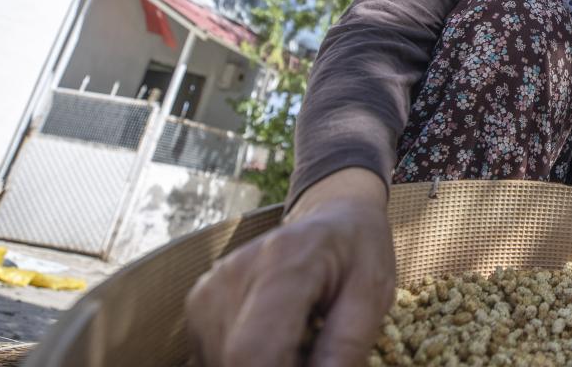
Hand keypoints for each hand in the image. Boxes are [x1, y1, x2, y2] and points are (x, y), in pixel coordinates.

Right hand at [186, 168, 394, 366]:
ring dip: (264, 365)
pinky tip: (278, 343)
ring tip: (300, 345)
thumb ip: (345, 347)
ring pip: (224, 364)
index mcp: (281, 265)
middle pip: (237, 362)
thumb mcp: (372, 296)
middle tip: (314, 354)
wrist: (333, 218)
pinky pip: (216, 357)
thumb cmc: (358, 254)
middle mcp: (231, 275)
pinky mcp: (198, 305)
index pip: (253, 353)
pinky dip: (248, 360)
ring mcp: (208, 290)